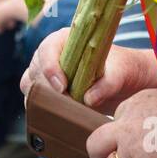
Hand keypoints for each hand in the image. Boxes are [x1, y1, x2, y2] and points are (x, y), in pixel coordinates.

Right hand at [19, 29, 156, 112]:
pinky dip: (41, 109)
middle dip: (46, 88)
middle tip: (65, 104)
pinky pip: (35, 99)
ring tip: (61, 111)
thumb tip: (89, 99)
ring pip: (30, 85)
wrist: (126, 82)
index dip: (50, 68)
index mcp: (66, 39)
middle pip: (35, 69)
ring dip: (40, 100)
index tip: (62, 88)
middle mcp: (52, 54)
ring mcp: (48, 72)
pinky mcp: (49, 90)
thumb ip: (107, 84)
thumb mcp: (121, 74)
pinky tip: (56, 118)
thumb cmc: (123, 69)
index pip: (47, 50)